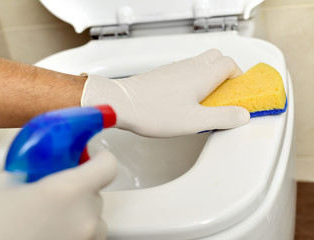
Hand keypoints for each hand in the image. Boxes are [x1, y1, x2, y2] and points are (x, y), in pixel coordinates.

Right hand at [0, 150, 116, 239]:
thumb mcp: (4, 184)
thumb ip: (30, 168)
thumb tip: (40, 164)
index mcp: (68, 190)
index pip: (107, 166)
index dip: (101, 159)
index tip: (92, 158)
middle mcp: (85, 216)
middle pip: (97, 192)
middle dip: (80, 188)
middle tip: (55, 192)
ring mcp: (86, 238)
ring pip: (95, 216)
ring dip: (80, 211)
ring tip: (51, 217)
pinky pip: (89, 234)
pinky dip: (77, 229)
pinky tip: (54, 231)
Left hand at [81, 49, 249, 136]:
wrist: (122, 104)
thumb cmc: (153, 110)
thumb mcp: (195, 121)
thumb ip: (222, 117)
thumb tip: (242, 115)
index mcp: (202, 74)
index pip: (230, 64)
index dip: (238, 78)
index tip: (239, 94)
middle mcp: (189, 67)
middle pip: (216, 58)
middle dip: (225, 74)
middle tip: (224, 96)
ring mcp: (175, 69)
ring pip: (200, 64)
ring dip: (208, 78)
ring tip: (204, 102)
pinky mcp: (163, 75)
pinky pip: (185, 72)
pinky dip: (192, 81)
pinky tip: (185, 101)